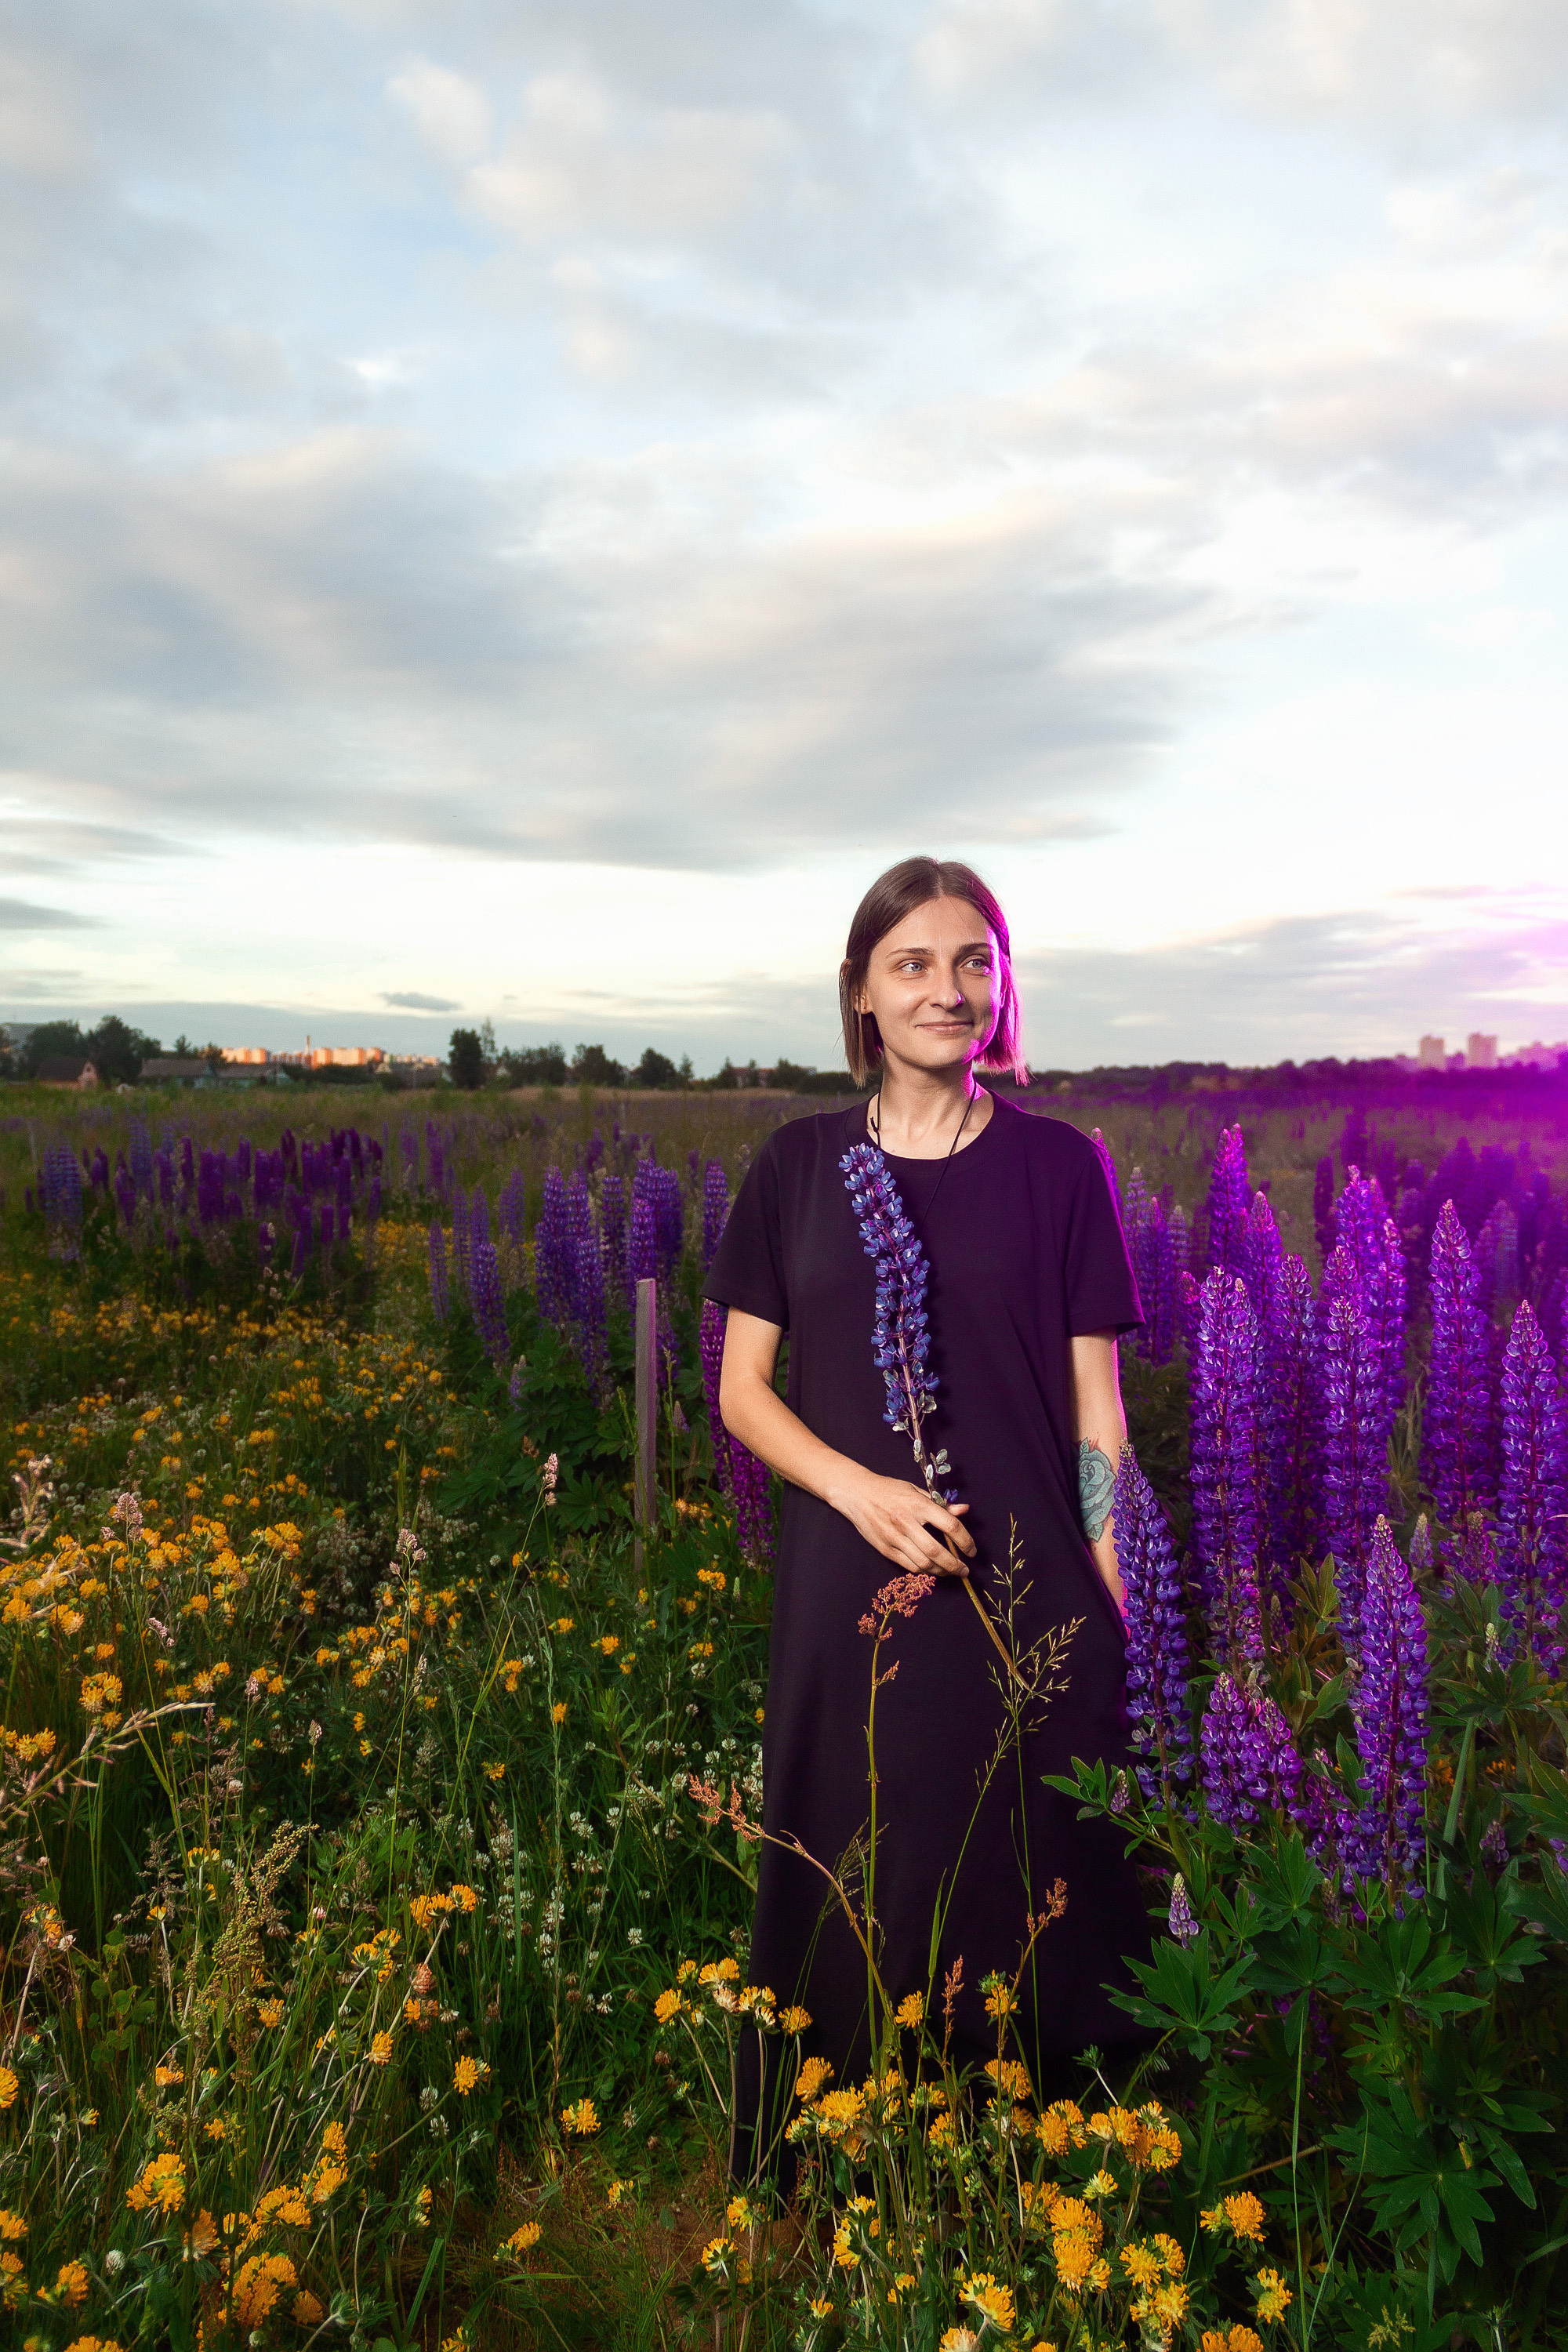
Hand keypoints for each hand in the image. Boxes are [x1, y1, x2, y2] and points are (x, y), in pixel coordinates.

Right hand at [823, 1467, 974, 1574]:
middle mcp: (906, 1522)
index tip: (972, 1550)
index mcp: (918, 1505)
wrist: (857, 1494)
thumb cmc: (889, 1490)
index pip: (949, 1525)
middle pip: (936, 1551)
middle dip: (954, 1565)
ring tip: (949, 1571)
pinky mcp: (885, 1548)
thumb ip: (941, 1504)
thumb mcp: (916, 1491)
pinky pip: (909, 1566)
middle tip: (964, 1570)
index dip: (965, 1540)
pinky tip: (931, 1569)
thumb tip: (964, 1510)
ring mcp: (894, 1537)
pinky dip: (923, 1570)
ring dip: (940, 1571)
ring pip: (923, 1563)